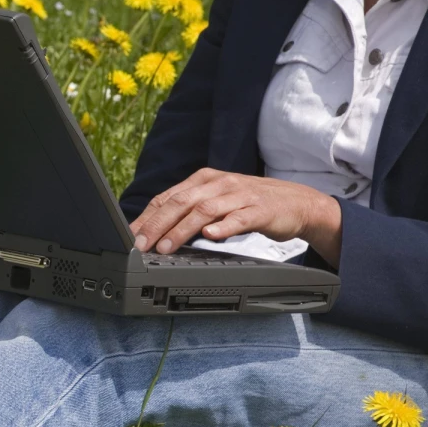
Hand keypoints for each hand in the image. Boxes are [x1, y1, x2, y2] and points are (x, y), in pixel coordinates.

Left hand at [128, 168, 342, 267]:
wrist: (297, 202)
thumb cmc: (250, 204)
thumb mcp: (216, 201)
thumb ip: (189, 210)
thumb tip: (155, 229)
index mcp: (204, 180)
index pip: (169, 197)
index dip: (147, 216)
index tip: (130, 235)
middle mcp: (219, 184)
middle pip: (181, 202)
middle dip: (157, 224)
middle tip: (141, 244)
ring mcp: (239, 195)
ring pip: (205, 210)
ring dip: (182, 229)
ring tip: (166, 246)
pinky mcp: (259, 210)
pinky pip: (238, 218)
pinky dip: (223, 227)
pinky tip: (210, 236)